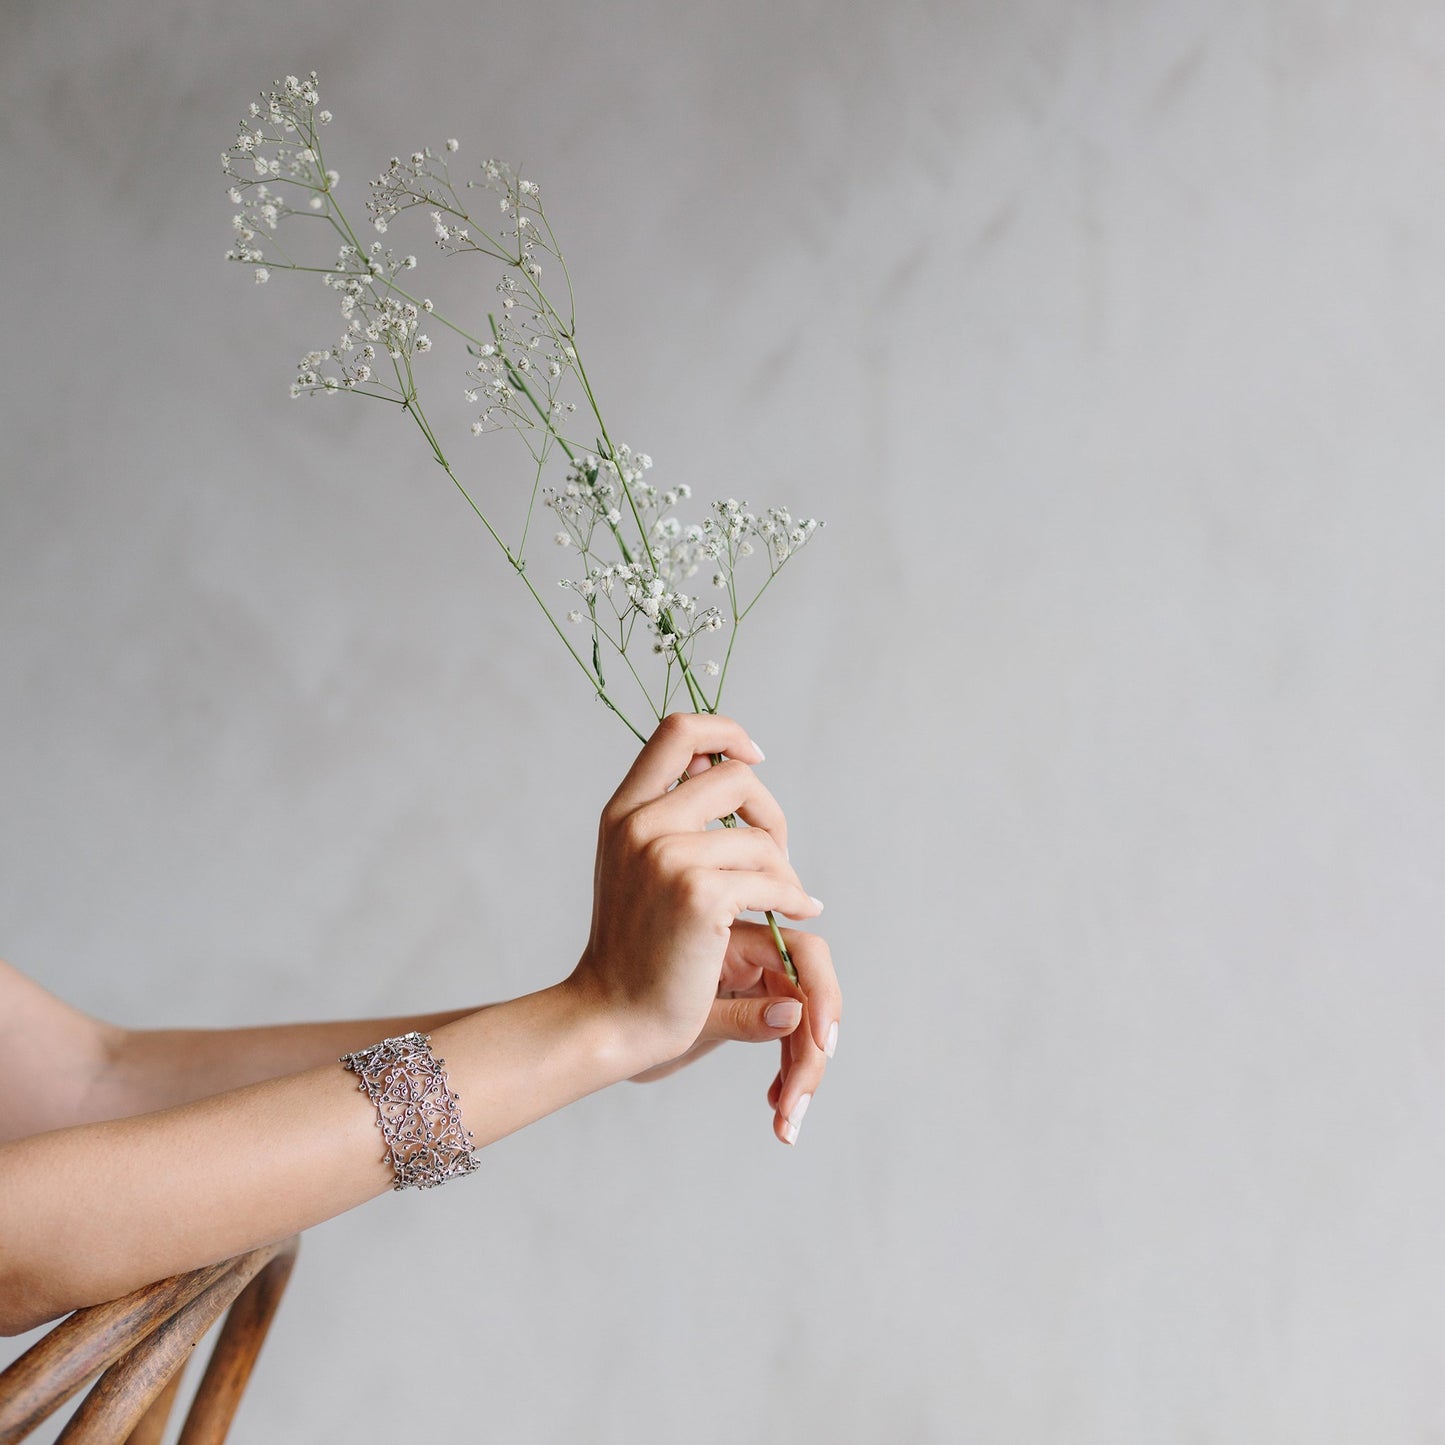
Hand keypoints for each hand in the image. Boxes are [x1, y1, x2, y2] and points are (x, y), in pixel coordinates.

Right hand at [570, 714, 836, 1139]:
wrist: (610, 1015)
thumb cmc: (633, 948)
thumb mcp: (635, 866)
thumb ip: (669, 815)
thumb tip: (725, 762)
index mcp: (623, 811)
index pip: (678, 731)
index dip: (726, 731)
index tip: (753, 756)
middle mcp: (640, 824)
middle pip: (734, 777)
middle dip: (770, 811)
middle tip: (778, 852)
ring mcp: (667, 856)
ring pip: (760, 839)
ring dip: (785, 870)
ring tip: (786, 897)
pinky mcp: (698, 894)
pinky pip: (772, 882)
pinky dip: (794, 898)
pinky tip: (799, 912)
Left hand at [630, 920, 838, 1146]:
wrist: (598, 1035)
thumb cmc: (628, 1021)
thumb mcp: (685, 1024)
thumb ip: (743, 1017)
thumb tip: (795, 1014)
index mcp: (732, 938)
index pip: (802, 954)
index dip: (824, 994)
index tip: (824, 1044)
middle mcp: (748, 954)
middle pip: (808, 995)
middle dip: (811, 1051)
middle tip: (797, 1104)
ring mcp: (751, 980)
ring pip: (802, 1021)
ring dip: (803, 1071)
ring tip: (786, 1121)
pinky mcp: (750, 1006)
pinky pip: (786, 1034)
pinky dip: (789, 1069)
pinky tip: (777, 1106)